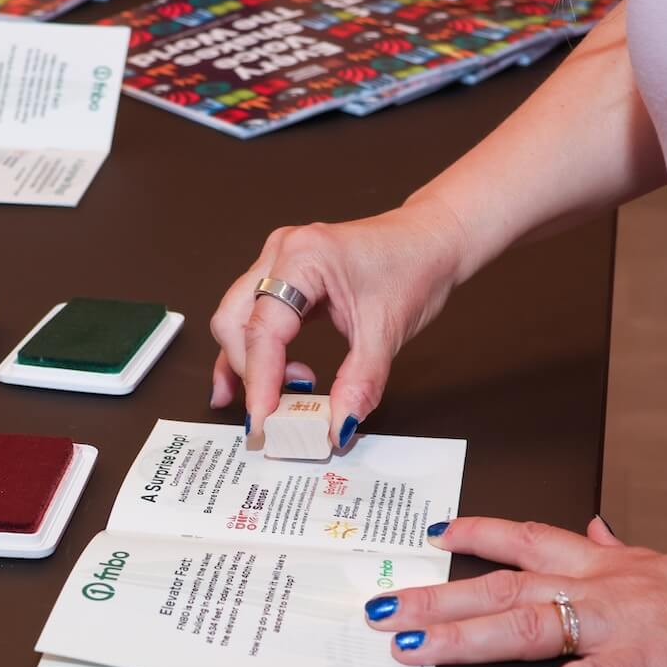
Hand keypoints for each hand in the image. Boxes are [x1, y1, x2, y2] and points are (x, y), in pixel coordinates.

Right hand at [209, 200, 466, 446]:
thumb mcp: (387, 332)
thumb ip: (359, 384)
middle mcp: (281, 252)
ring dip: (249, 363)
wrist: (431, 240)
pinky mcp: (284, 276)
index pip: (263, 327)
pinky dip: (252, 353)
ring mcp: (278, 261)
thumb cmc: (414, 265)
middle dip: (250, 372)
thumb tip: (337, 426)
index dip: (259, 379)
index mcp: (303, 256)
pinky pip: (253, 316)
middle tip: (275, 413)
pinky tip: (250, 385)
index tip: (263, 420)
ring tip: (276, 400)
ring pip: (237, 318)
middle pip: (235, 321)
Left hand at [365, 516, 666, 666]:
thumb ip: (625, 553)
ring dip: (460, 637)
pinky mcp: (647, 665)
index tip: (430, 532)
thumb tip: (598, 530)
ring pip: (525, 625)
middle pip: (502, 584)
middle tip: (380, 602)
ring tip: (410, 646)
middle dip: (435, 593)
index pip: (528, 538)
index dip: (476, 533)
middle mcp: (605, 584)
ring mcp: (622, 622)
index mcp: (611, 564)